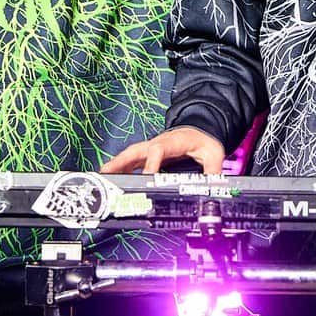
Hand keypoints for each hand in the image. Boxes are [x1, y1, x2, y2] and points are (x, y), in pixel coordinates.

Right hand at [101, 127, 226, 174]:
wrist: (200, 128)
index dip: (150, 163)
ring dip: (115, 164)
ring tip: (101, 177)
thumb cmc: (204, 140)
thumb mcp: (214, 152)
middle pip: (136, 150)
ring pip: (130, 154)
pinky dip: (120, 166)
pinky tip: (110, 176)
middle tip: (106, 173)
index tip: (146, 177)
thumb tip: (214, 188)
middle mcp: (159, 143)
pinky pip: (132, 159)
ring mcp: (152, 147)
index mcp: (174, 141)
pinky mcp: (149, 153)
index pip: (158, 150)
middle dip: (120, 161)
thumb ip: (213, 170)